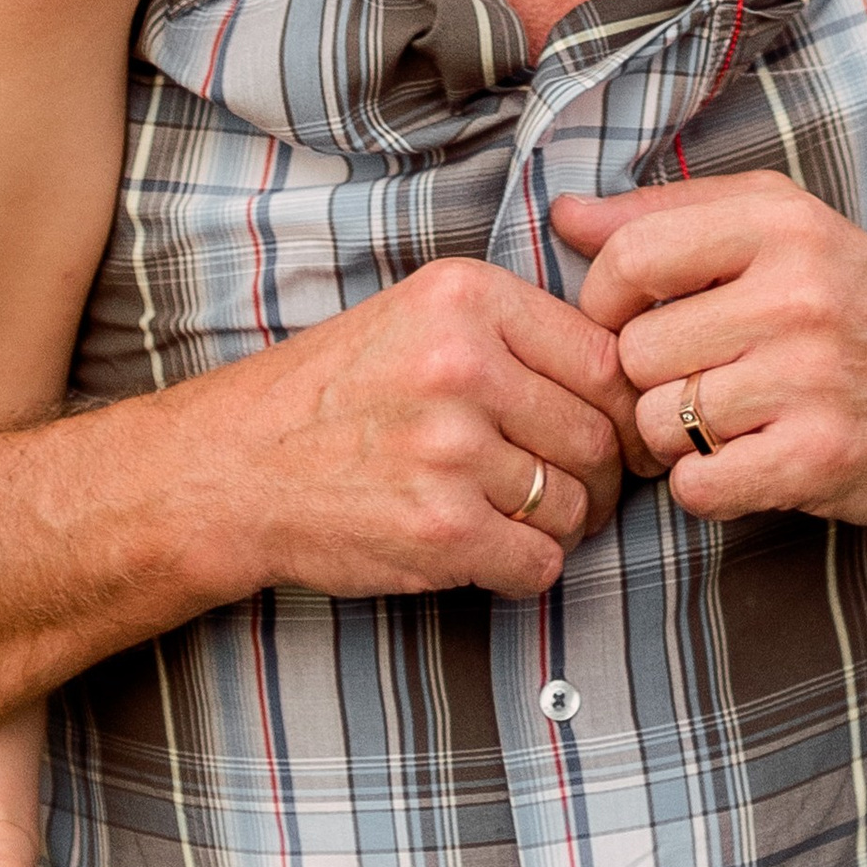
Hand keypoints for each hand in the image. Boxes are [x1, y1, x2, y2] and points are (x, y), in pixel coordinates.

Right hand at [181, 257, 643, 603]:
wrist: (234, 468)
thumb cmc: (335, 393)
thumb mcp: (418, 316)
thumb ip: (514, 332)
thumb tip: (631, 377)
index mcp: (465, 297)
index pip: (602, 357)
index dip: (621, 407)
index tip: (616, 434)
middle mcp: (462, 364)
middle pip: (597, 436)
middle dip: (599, 477)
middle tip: (572, 490)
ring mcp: (450, 449)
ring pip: (573, 504)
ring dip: (559, 526)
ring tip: (514, 517)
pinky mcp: (438, 528)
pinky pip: (539, 562)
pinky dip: (527, 569)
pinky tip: (490, 553)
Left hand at [554, 175, 866, 527]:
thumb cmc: (865, 303)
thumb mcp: (786, 226)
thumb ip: (672, 215)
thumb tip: (565, 216)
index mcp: (782, 222)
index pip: (630, 256)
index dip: (604, 299)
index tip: (626, 320)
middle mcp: (797, 294)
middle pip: (635, 350)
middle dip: (646, 376)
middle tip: (688, 381)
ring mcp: (811, 379)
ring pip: (658, 420)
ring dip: (671, 435)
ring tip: (721, 420)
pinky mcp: (821, 457)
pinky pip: (698, 483)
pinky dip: (703, 484)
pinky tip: (740, 461)